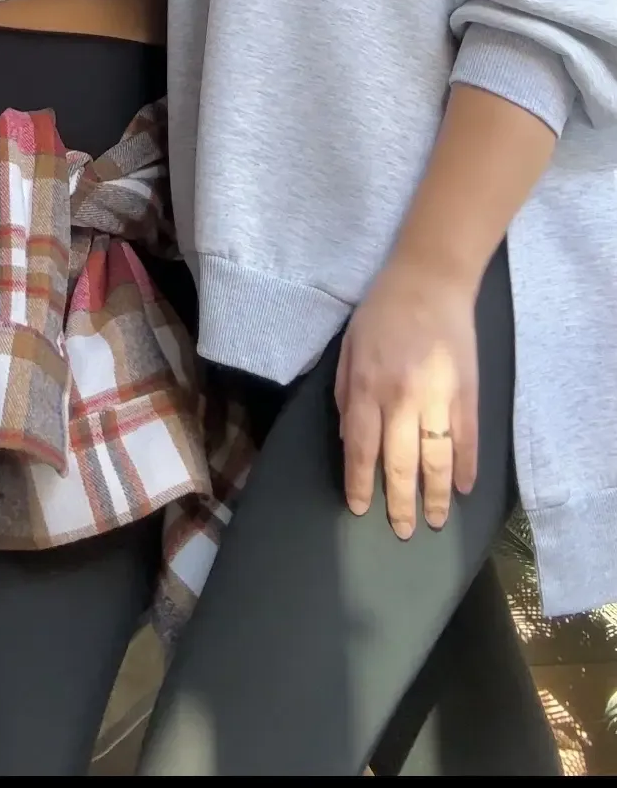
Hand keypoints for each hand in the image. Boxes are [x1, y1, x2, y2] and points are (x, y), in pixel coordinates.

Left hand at [335, 257, 478, 538]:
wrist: (429, 280)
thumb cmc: (381, 312)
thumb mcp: (348, 348)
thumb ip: (345, 394)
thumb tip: (351, 442)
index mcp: (366, 387)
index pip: (361, 450)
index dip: (360, 484)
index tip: (360, 509)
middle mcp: (401, 399)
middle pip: (399, 465)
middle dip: (399, 503)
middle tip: (402, 531)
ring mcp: (438, 398)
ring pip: (436, 461)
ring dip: (436, 496)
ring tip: (435, 522)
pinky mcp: (467, 394)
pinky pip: (466, 441)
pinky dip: (466, 468)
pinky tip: (463, 488)